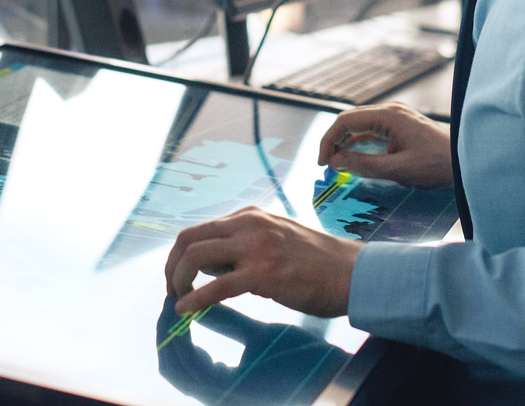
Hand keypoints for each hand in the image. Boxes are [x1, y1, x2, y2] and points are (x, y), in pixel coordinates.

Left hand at [165, 207, 360, 317]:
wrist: (352, 271)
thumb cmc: (319, 261)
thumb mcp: (278, 238)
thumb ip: (247, 244)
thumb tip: (214, 267)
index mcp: (253, 215)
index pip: (202, 229)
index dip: (182, 254)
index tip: (180, 275)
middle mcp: (251, 224)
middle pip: (190, 238)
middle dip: (172, 265)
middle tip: (172, 287)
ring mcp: (256, 247)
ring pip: (195, 256)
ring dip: (178, 279)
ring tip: (178, 298)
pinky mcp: (263, 273)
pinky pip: (215, 287)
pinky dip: (194, 299)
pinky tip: (186, 310)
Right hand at [317, 102, 452, 186]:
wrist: (466, 160)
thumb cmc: (438, 164)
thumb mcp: (398, 169)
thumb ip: (364, 166)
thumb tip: (335, 162)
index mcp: (389, 116)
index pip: (346, 121)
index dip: (328, 140)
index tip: (322, 163)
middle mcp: (390, 111)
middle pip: (350, 120)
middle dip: (333, 140)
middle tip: (325, 165)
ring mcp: (396, 117)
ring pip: (360, 125)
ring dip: (345, 142)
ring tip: (335, 163)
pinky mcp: (400, 126)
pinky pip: (371, 130)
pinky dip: (358, 143)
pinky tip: (353, 158)